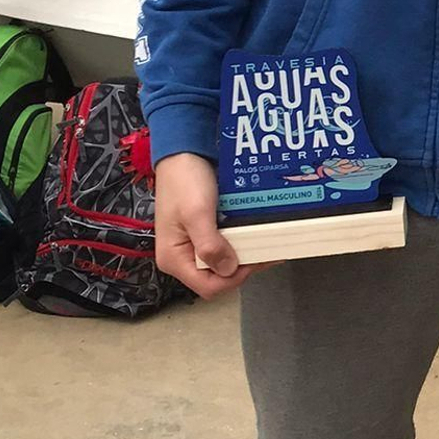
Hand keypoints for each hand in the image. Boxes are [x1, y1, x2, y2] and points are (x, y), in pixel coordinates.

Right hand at [155, 152, 250, 299]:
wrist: (184, 152)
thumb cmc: (184, 180)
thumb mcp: (197, 213)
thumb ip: (210, 245)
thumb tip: (228, 270)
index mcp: (173, 258)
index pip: (208, 286)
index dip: (234, 278)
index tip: (256, 260)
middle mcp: (181, 257)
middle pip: (217, 277)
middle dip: (242, 266)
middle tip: (264, 249)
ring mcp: (192, 246)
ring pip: (223, 263)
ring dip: (244, 254)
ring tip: (263, 241)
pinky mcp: (203, 234)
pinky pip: (224, 246)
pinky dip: (240, 242)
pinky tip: (253, 233)